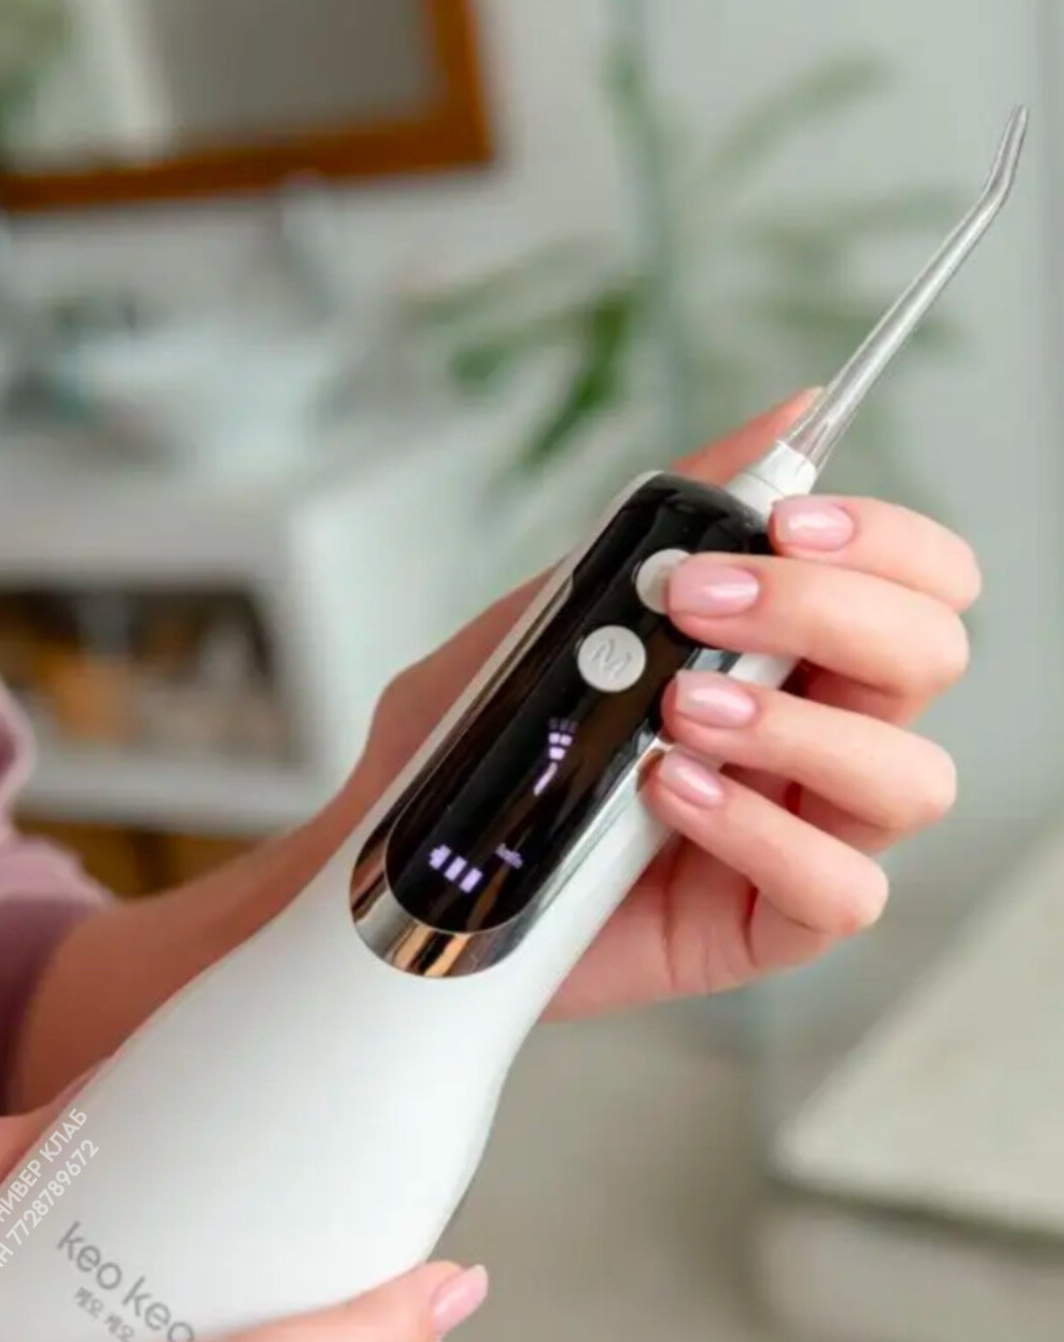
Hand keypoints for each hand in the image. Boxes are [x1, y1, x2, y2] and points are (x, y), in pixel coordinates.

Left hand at [361, 395, 975, 1014]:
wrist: (415, 863)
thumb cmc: (492, 743)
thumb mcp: (563, 615)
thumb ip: (667, 527)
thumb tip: (785, 416)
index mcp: (790, 656)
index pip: (915, 583)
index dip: (882, 541)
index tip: (784, 521)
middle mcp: (816, 740)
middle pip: (927, 657)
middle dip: (829, 611)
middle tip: (698, 601)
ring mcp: (798, 835)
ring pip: (907, 777)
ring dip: (795, 726)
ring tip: (680, 710)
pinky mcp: (765, 925)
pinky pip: (840, 889)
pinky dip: (760, 833)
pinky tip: (672, 794)